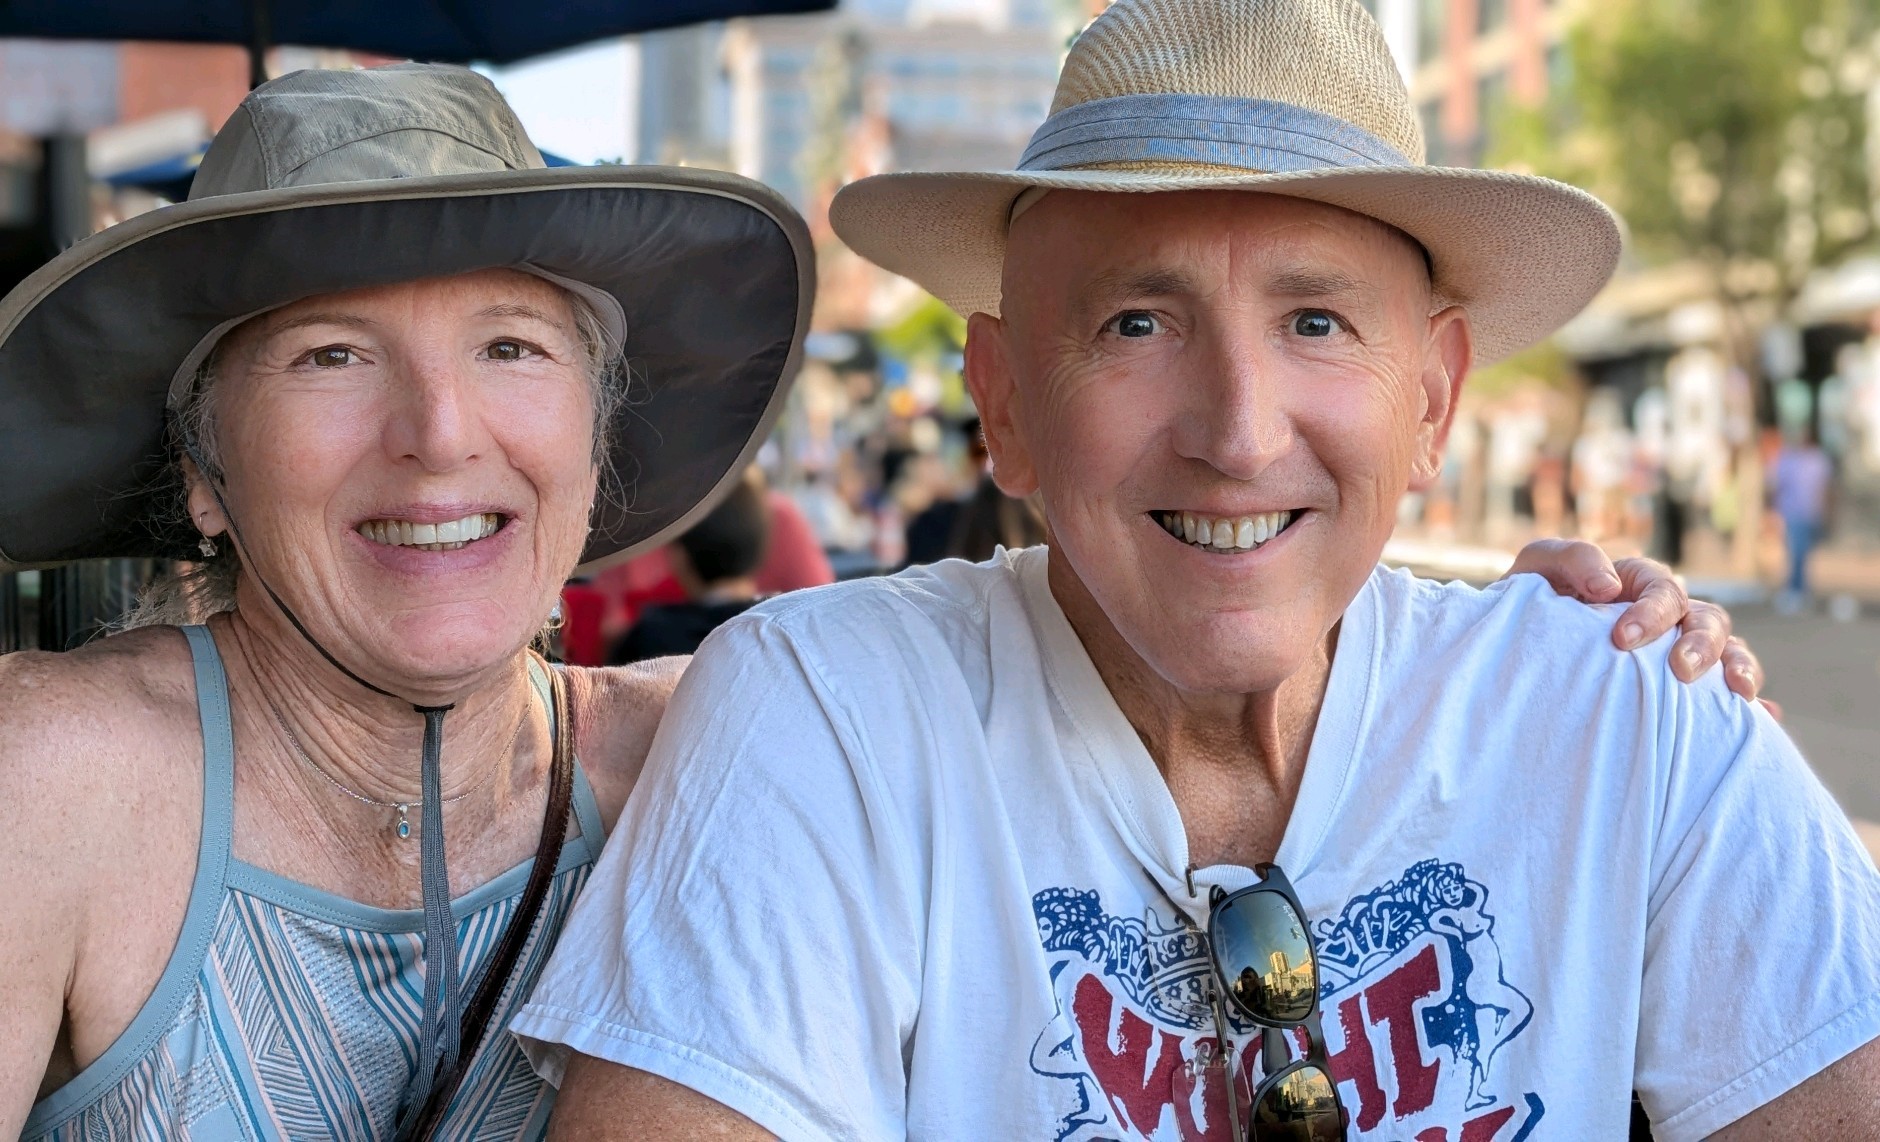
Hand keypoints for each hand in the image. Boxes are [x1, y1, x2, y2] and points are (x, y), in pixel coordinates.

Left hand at [1506, 539, 1776, 716]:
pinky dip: (1752, 704)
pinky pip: (1726, 694)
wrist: (1517, 642)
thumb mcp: (1539, 566)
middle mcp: (1670, 615)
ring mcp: (1680, 649)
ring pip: (1730, 650)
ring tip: (1740, 693)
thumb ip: (1571, 558)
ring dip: (1740, 666)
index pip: (1663, 592)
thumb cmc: (1530, 598)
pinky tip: (1764, 721)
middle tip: (1681, 671)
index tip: (1621, 640)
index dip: (1650, 613)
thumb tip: (1609, 587)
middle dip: (1701, 644)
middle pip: (1707, 620)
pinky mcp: (1681, 685)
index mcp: (1640, 584)